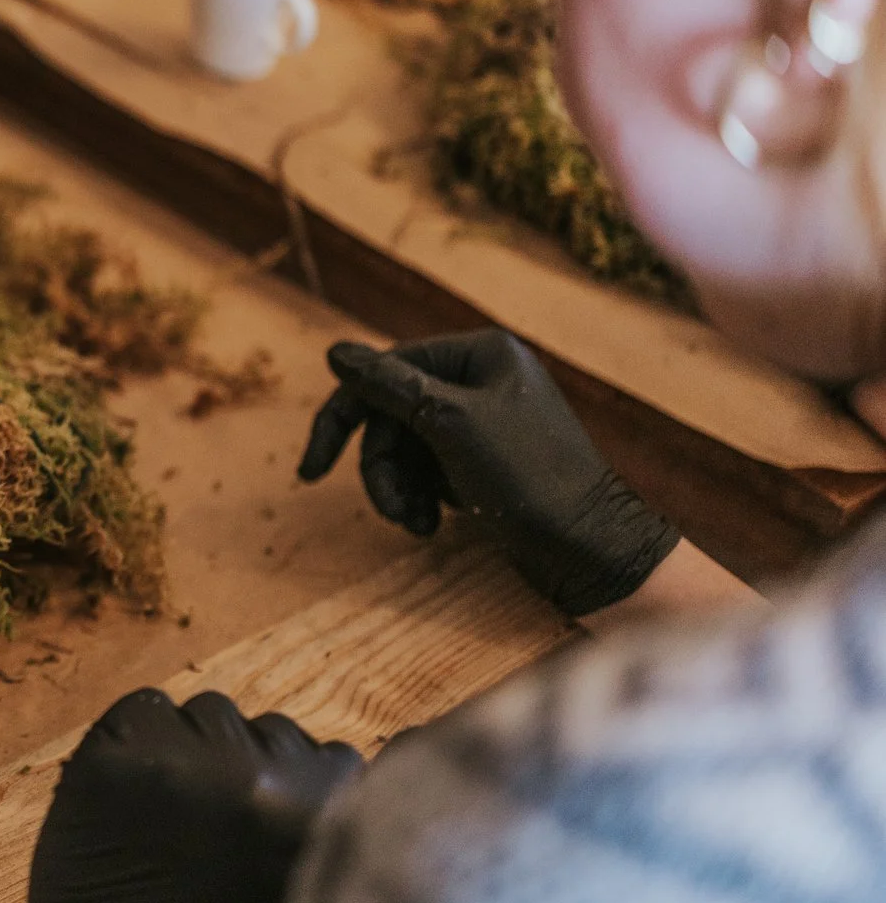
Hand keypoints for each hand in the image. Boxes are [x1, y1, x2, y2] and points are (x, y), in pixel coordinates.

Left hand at [7, 690, 360, 902]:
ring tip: (169, 813)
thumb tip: (350, 769)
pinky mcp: (117, 751)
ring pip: (206, 713)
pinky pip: (141, 710)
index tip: (267, 814)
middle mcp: (260, 773)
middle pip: (267, 728)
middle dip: (245, 767)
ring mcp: (183, 757)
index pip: (330, 755)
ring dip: (192, 750)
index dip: (296, 783)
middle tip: (211, 823)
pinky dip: (136, 742)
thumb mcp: (312, 897)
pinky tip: (131, 795)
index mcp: (322, 811)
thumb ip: (335, 830)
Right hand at [297, 330, 679, 615]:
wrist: (590, 550)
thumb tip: (335, 352)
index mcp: (481, 354)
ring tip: (413, 523)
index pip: (387, 371)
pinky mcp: (481, 462)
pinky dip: (420, 498)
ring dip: (399, 488)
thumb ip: (389, 387)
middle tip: (389, 509)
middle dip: (382, 466)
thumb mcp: (451, 425)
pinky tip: (429, 526)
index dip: (344, 416)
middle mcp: (481, 380)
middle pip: (391, 414)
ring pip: (404, 447)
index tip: (312, 468)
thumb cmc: (529, 478)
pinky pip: (427, 469)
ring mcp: (482, 422)